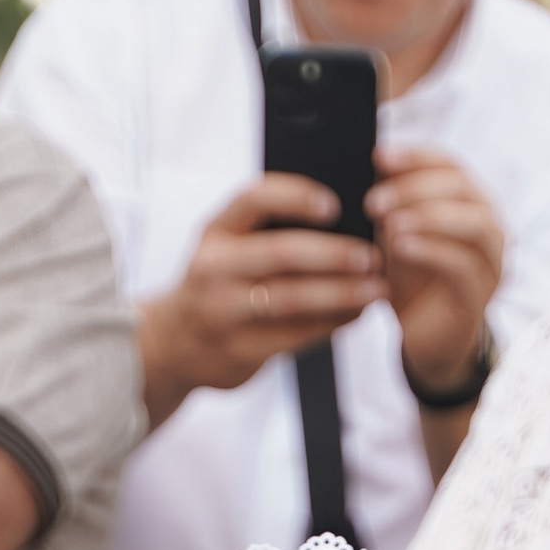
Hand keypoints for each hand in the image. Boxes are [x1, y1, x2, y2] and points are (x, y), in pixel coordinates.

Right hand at [137, 176, 381, 422]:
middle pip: (282, 255)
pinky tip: (355, 315)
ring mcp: (226, 313)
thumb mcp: (225, 245)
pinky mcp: (241, 351)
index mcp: (215, 232)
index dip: (296, 198)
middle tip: (372, 255)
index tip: (334, 205)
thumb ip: (265, 228)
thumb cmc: (216, 283)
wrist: (173, 345)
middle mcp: (215, 269)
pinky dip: (331, 325)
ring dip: (342, 295)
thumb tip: (339, 215)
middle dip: (334, 254)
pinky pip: (296, 336)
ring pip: (293, 301)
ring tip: (375, 289)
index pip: (255, 199)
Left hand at [368, 142, 502, 394]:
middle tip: (373, 200)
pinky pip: (461, 265)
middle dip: (415, 188)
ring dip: (427, 216)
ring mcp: (490, 262)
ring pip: (471, 223)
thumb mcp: (395, 234)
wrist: (423, 340)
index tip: (378, 157)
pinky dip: (430, 250)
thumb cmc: (410, 281)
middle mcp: (489, 226)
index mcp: (470, 202)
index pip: (450, 164)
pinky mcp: (479, 296)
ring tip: (387, 222)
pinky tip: (400, 247)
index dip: (415, 156)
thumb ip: (391, 202)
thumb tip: (371, 163)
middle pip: (462, 187)